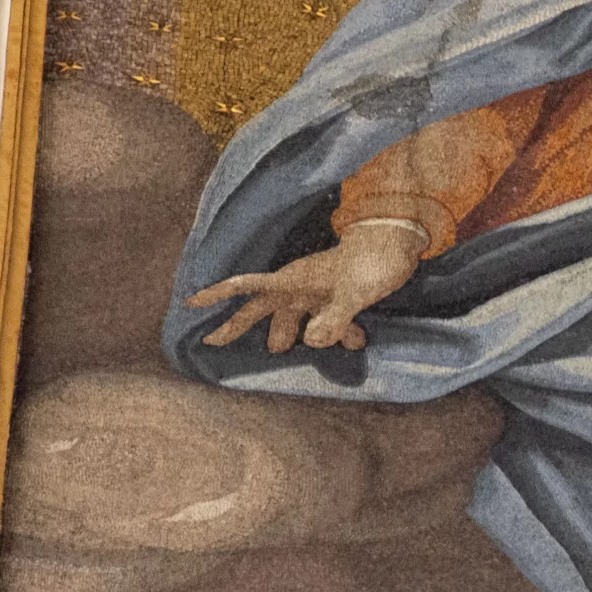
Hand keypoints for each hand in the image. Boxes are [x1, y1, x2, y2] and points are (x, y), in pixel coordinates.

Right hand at [186, 221, 425, 352]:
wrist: (401, 241)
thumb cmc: (375, 261)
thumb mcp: (355, 292)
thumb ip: (335, 318)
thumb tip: (309, 342)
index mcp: (295, 279)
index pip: (248, 286)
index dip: (219, 294)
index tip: (191, 301)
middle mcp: (300, 285)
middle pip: (263, 309)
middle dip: (240, 324)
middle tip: (213, 341)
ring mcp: (318, 291)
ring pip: (296, 319)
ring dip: (299, 335)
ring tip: (295, 351)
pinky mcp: (337, 296)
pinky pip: (326, 320)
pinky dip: (338, 334)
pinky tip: (356, 342)